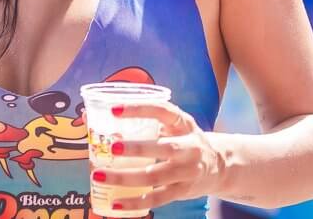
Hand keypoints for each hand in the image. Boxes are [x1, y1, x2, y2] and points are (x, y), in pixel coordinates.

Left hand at [93, 102, 223, 211]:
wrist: (219, 166)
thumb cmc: (184, 140)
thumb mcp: (171, 126)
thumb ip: (141, 123)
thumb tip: (93, 120)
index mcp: (183, 123)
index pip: (163, 111)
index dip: (139, 109)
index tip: (114, 109)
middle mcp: (189, 146)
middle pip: (163, 148)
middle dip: (137, 148)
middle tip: (112, 147)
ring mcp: (187, 171)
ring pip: (155, 176)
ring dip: (126, 177)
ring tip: (99, 175)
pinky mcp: (182, 191)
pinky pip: (156, 199)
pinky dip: (135, 203)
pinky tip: (114, 204)